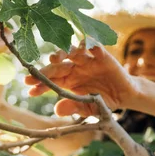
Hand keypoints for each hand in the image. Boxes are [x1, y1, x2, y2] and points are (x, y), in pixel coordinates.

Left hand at [24, 43, 138, 116]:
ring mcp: (88, 60)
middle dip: (46, 70)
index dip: (40, 84)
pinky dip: (89, 45)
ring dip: (63, 53)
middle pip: (57, 65)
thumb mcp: (89, 109)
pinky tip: (82, 46)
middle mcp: (75, 68)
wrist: (125, 95)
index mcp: (69, 81)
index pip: (51, 80)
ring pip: (72, 52)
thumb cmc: (104, 102)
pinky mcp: (102, 55)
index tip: (29, 90)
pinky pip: (94, 47)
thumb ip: (75, 108)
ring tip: (54, 58)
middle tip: (34, 73)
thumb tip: (57, 110)